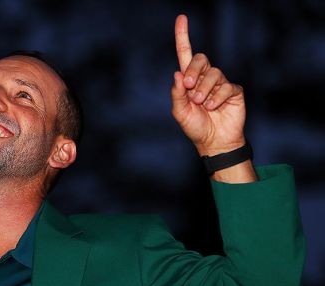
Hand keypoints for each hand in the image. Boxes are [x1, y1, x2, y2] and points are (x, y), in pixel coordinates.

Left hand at [171, 14, 245, 154]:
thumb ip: (177, 94)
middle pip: (200, 58)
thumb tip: (177, 73)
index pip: (185, 55)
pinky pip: (226, 86)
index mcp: (189, 80)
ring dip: (204, 89)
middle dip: (194, 71)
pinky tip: (213, 108)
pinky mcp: (233, 90)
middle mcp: (204, 78)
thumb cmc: (195, 127)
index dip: (183, 36)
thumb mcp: (180, 112)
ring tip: (202, 104)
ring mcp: (220, 83)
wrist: (213, 142)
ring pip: (213, 73)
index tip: (181, 18)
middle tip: (189, 87)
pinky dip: (217, 98)